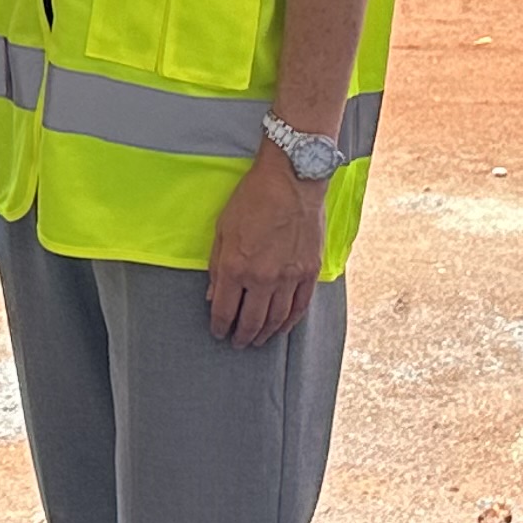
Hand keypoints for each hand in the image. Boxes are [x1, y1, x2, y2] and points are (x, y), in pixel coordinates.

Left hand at [205, 144, 326, 346]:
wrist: (292, 179)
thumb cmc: (253, 198)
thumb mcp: (223, 229)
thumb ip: (217, 266)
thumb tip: (213, 296)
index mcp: (237, 267)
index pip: (225, 310)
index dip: (219, 326)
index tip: (218, 332)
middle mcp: (263, 278)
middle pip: (251, 321)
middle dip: (242, 336)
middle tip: (237, 343)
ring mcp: (289, 277)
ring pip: (276, 319)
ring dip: (265, 333)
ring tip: (258, 340)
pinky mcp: (310, 272)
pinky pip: (300, 306)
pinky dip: (290, 322)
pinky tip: (282, 327)